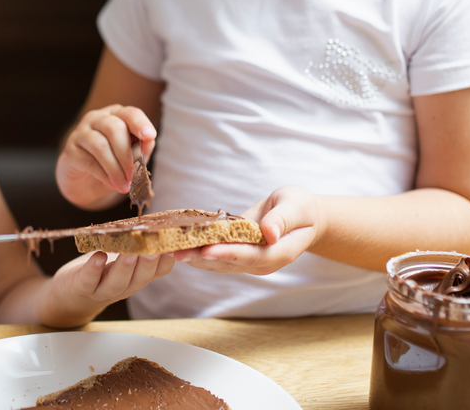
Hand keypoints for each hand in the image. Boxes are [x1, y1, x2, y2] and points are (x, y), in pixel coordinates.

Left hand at [46, 251, 173, 325]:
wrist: (71, 295)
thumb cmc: (101, 272)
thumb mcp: (124, 261)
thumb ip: (139, 246)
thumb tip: (159, 221)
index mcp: (137, 277)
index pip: (158, 271)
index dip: (167, 259)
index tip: (174, 243)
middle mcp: (124, 286)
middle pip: (141, 278)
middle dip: (148, 262)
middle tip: (155, 248)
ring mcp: (103, 289)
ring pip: (118, 282)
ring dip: (125, 267)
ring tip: (129, 253)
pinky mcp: (82, 288)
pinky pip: (89, 280)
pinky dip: (94, 268)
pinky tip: (98, 256)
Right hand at [56, 105, 155, 207]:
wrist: (84, 181)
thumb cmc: (112, 163)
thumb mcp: (130, 156)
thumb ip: (140, 148)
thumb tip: (149, 142)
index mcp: (116, 115)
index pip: (129, 113)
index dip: (140, 123)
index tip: (150, 136)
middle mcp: (97, 119)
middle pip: (115, 128)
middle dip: (127, 154)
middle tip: (133, 175)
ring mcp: (81, 133)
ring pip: (101, 146)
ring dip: (116, 169)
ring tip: (124, 185)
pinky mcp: (70, 151)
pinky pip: (89, 162)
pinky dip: (105, 176)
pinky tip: (113, 185)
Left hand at [171, 186, 323, 274]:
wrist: (302, 216)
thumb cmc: (300, 208)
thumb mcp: (296, 206)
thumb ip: (283, 219)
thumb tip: (269, 233)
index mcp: (279, 253)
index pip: (251, 256)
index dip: (228, 253)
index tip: (207, 250)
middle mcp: (261, 262)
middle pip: (228, 262)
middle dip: (201, 257)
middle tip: (175, 251)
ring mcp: (248, 261)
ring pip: (218, 262)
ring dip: (193, 256)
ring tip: (168, 249)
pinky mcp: (236, 254)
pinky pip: (215, 254)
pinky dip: (197, 250)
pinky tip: (177, 244)